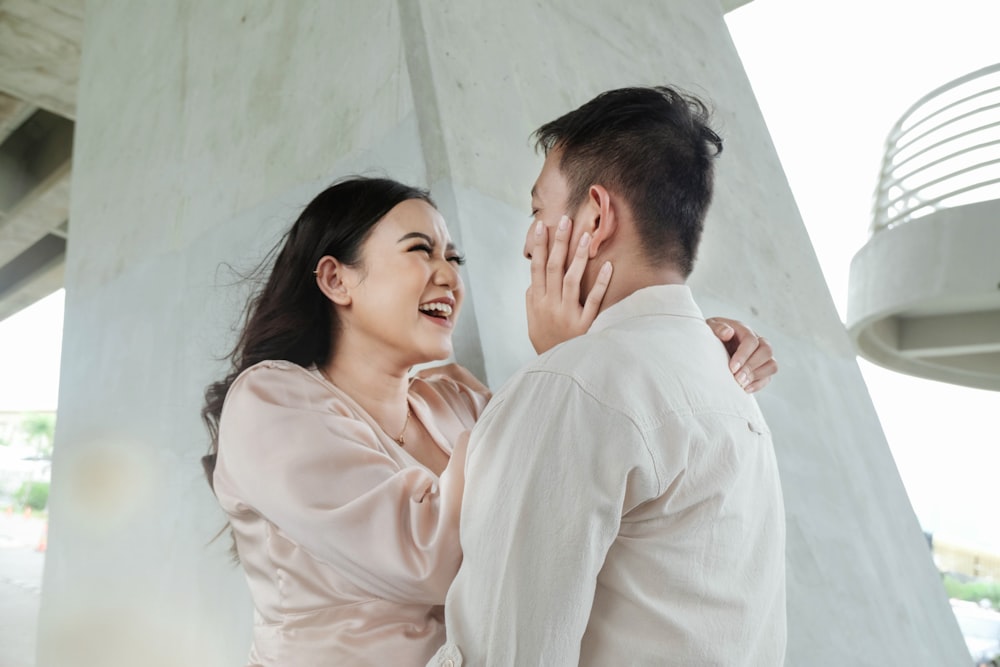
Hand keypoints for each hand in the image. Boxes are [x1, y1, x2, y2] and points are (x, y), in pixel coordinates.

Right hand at [526, 216, 612, 353]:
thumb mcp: (533, 323)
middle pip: (553, 268)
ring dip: (578, 257)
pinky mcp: (583, 326)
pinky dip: (600, 284)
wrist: (557, 372)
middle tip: (565, 220)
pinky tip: (607, 266)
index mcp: (537, 302)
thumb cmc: (548, 344)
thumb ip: (532, 301)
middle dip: (558, 242)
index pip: (536, 268)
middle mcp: (549, 306)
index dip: (539, 246)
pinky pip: (593, 301)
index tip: (541, 225)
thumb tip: (532, 281)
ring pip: (571, 280)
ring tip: (586, 236)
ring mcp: (566, 315)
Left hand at [706, 317, 776, 392]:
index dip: (744, 355)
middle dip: (751, 366)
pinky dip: (758, 385)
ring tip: (740, 383)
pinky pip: (767, 378)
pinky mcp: (760, 369)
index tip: (732, 368)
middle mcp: (757, 342)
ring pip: (772, 365)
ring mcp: (761, 356)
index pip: (752, 340)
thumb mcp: (710, 328)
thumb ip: (718, 328)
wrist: (708, 346)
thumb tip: (728, 332)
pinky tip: (744, 389)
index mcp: (744, 330)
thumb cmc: (710, 336)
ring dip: (757, 375)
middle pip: (767, 351)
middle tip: (737, 377)